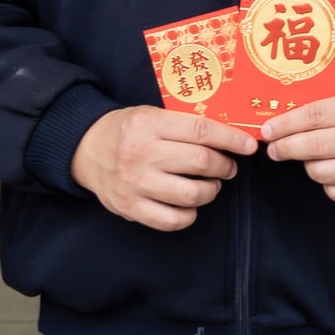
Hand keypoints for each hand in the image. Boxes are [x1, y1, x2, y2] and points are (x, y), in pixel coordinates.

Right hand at [72, 105, 250, 231]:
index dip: (231, 139)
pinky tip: (190, 204)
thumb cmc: (127, 131)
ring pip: (192, 194)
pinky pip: (172, 220)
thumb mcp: (151, 114)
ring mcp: (135, 184)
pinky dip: (190, 214)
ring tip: (211, 185)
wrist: (85, 150)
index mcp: (149, 124)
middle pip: (201, 162)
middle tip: (228, 167)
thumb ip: (185, 125)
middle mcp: (141, 154)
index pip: (201, 131)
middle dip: (225, 166)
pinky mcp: (130, 208)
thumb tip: (230, 137)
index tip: (248, 146)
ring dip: (211, 190)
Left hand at [264, 89, 334, 206]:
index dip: (286, 125)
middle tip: (275, 150)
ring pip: (322, 173)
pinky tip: (334, 174)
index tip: (268, 131)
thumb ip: (325, 112)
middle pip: (315, 146)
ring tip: (314, 159)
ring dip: (310, 167)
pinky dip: (328, 184)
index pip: (315, 116)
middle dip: (286, 148)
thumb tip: (280, 126)